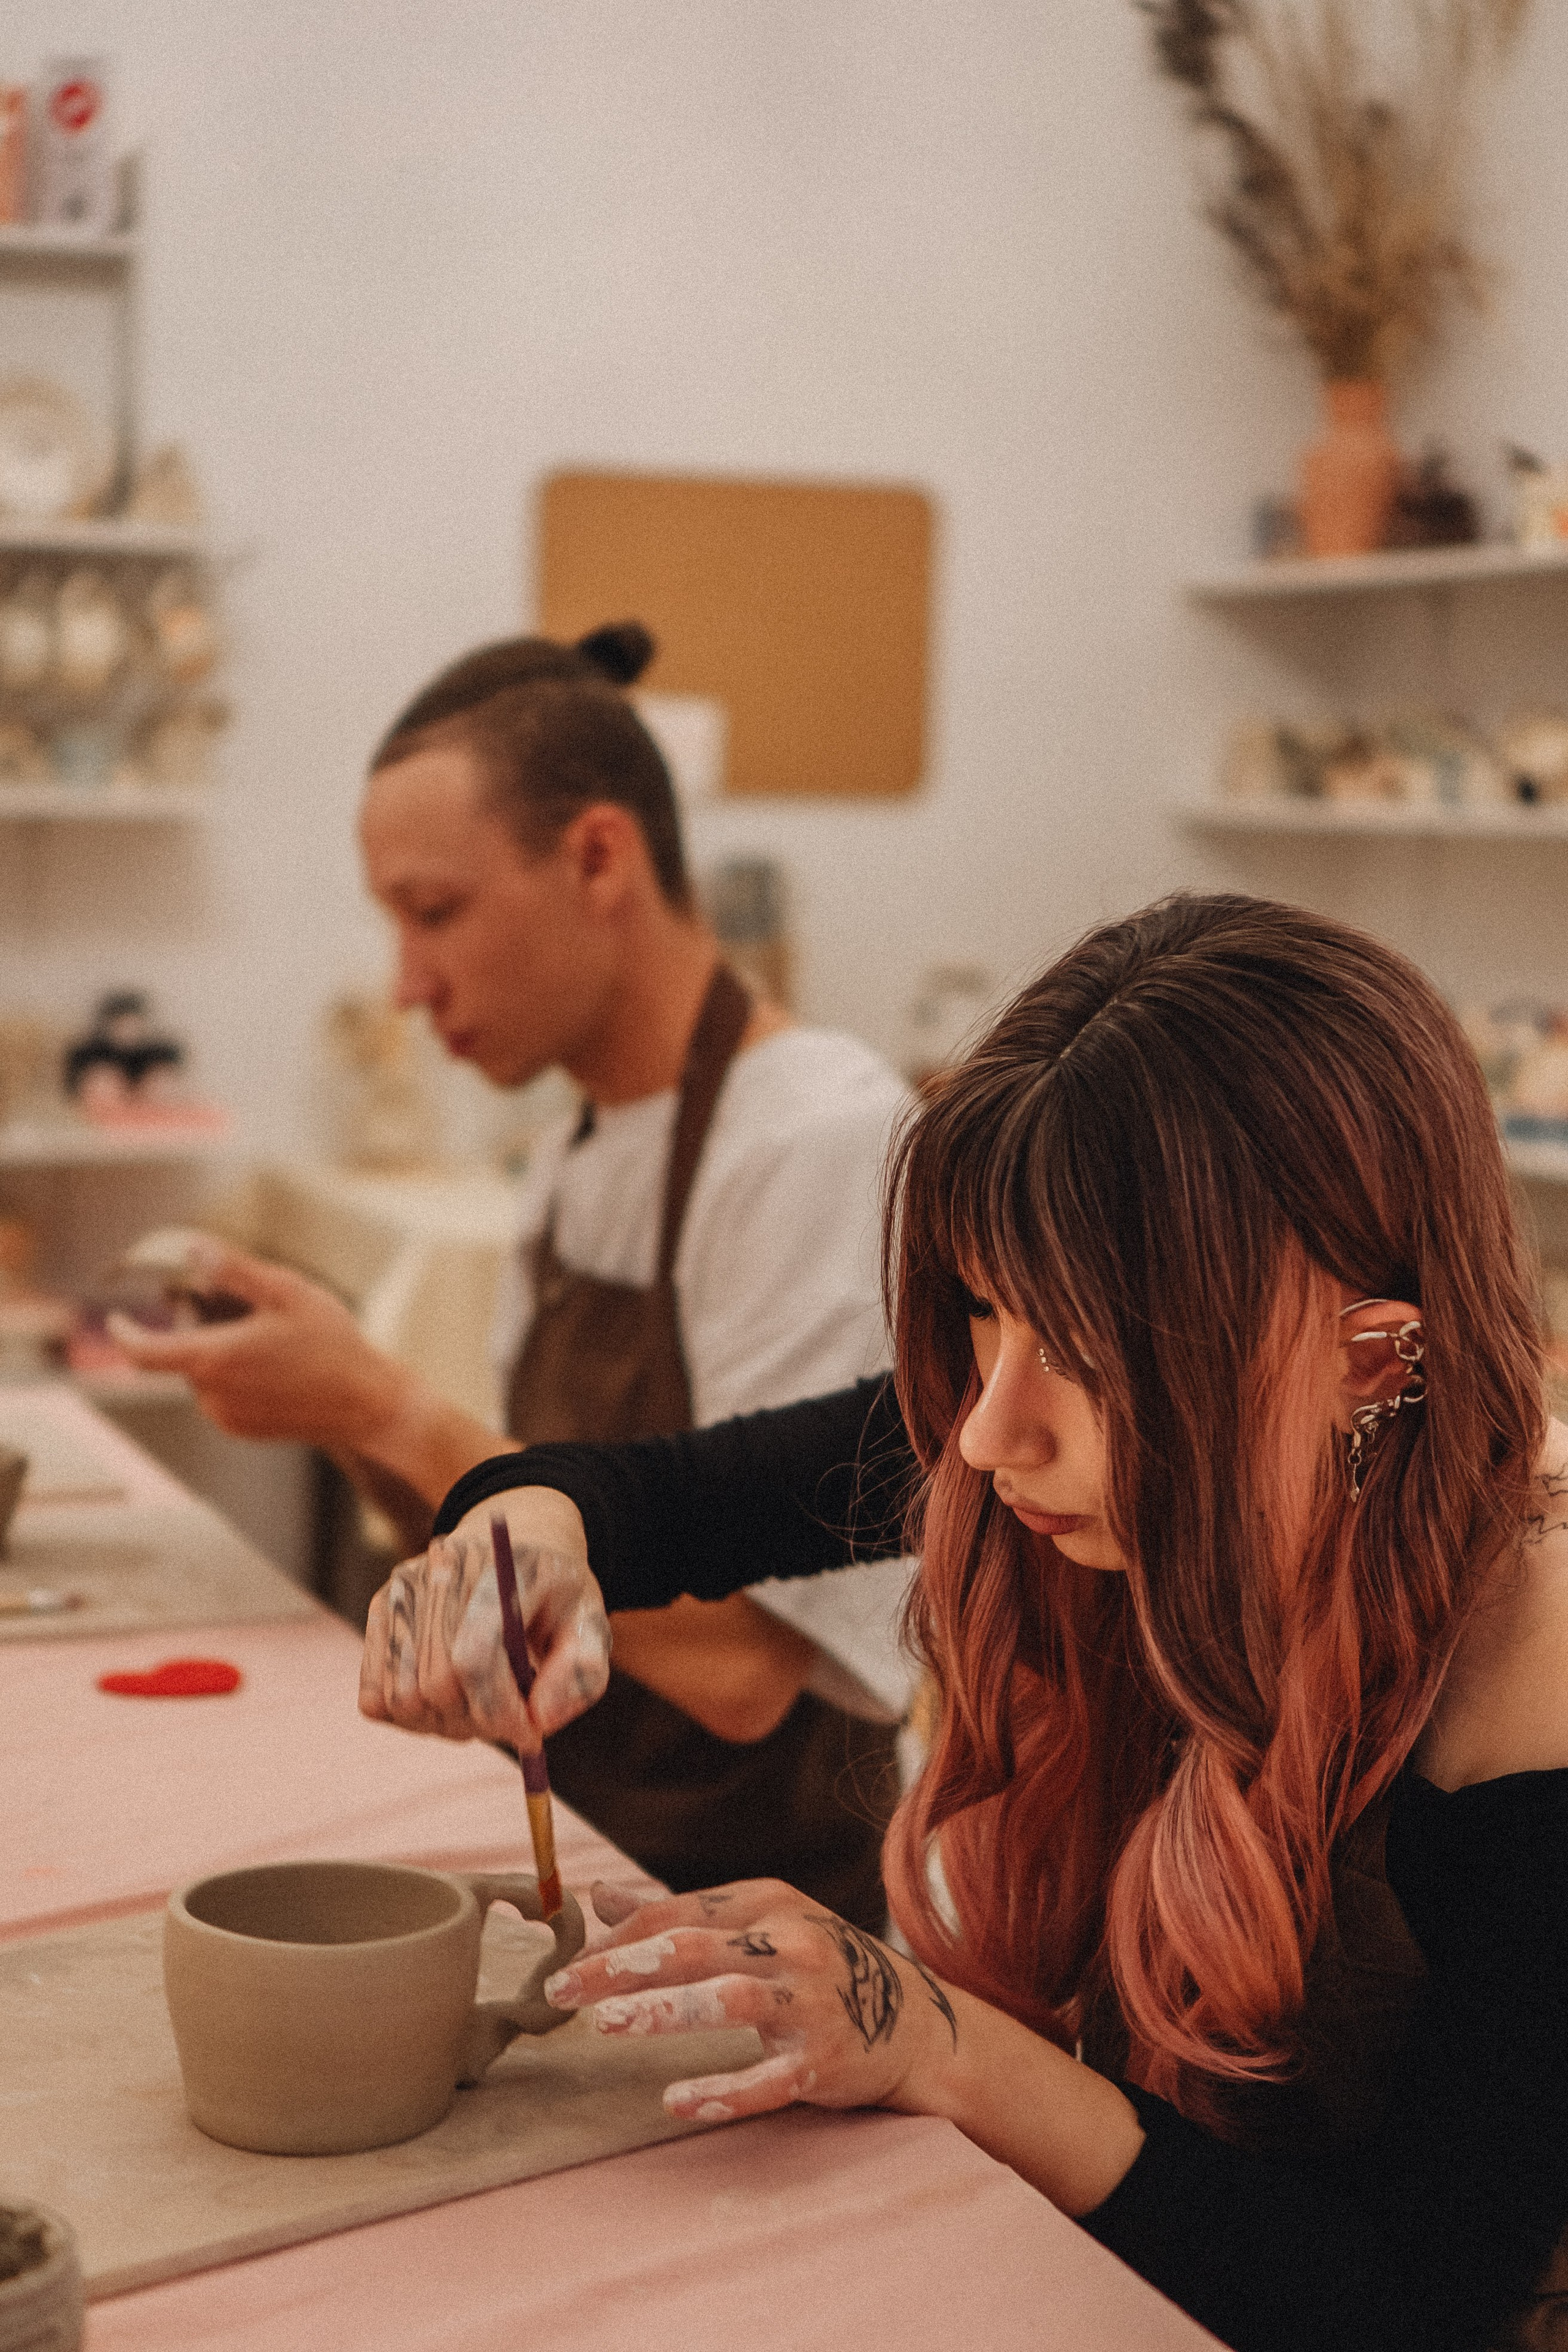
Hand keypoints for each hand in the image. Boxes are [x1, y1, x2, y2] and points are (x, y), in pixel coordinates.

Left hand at [107, 1239, 407, 1449]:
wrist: (367, 1404)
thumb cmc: (331, 1345)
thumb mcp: (287, 1292)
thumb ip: (234, 1270)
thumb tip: (192, 1249)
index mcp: (215, 1360)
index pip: (143, 1352)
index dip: (123, 1333)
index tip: (117, 1317)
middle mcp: (213, 1396)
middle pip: (182, 1355)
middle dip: (198, 1329)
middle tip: (240, 1308)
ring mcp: (228, 1418)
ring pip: (203, 1375)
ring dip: (219, 1352)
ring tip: (269, 1338)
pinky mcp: (245, 1430)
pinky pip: (222, 1396)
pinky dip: (235, 1375)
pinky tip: (277, 1365)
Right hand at [359, 1494, 610, 1753]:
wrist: (520, 1548)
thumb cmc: (558, 1598)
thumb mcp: (594, 1627)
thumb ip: (582, 1674)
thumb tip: (538, 1720)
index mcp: (505, 1567)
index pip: (474, 1656)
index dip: (500, 1711)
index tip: (531, 1734)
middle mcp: (444, 1569)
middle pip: (435, 1684)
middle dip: (478, 1721)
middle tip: (509, 1721)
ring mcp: (404, 1587)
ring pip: (400, 1698)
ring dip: (443, 1724)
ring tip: (480, 1705)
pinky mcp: (382, 1609)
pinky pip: (373, 1695)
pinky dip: (410, 1717)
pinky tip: (448, 1699)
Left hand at [541, 1879, 960, 2124]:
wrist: (915, 2022)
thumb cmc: (816, 1968)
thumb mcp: (758, 1925)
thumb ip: (682, 1916)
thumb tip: (599, 1899)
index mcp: (768, 1903)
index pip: (679, 1912)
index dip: (617, 1937)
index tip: (564, 1964)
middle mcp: (790, 1943)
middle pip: (694, 1947)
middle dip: (623, 1966)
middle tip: (563, 1990)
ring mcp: (811, 2002)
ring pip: (731, 2001)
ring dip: (665, 2012)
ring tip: (608, 2025)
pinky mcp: (826, 2060)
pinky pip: (769, 2081)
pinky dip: (723, 2092)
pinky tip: (677, 2100)